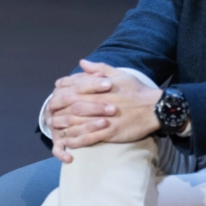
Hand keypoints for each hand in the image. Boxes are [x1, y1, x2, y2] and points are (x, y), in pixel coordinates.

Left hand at [46, 59, 161, 162]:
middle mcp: (99, 103)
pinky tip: (68, 142)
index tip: (54, 96)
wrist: (155, 108)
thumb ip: (98, 68)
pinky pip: (88, 138)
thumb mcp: (119, 74)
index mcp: (100, 88)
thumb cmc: (137, 90)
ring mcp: (104, 118)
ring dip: (64, 127)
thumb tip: (82, 62)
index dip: (61, 93)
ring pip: (77, 122)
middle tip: (50, 116)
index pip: (74, 89)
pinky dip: (76, 140)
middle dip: (59, 111)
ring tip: (55, 130)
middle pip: (71, 106)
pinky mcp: (110, 132)